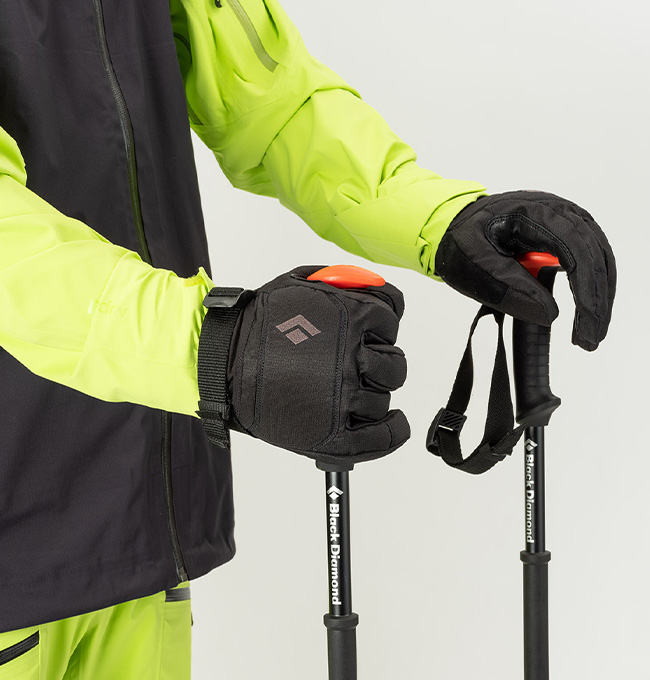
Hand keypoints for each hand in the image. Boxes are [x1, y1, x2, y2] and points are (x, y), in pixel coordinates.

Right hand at [225, 266, 408, 463]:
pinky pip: (383, 436)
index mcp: (352, 317)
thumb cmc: (257, 326)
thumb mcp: (298, 284)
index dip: (380, 327)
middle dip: (378, 362)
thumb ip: (343, 281)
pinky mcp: (335, 433)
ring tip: (346, 390)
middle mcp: (354, 356)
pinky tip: (394, 424)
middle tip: (355, 365)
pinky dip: (394, 432)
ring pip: (385, 397)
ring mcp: (346, 397)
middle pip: (393, 363)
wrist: (220, 363)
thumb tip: (378, 289)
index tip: (369, 335)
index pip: (392, 319)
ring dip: (372, 393)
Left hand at [435, 191, 615, 350]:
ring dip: (598, 296)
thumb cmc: (460, 241)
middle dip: (597, 299)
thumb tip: (550, 315)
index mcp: (533, 211)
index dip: (586, 288)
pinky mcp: (562, 235)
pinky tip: (586, 313)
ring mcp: (563, 221)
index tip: (586, 323)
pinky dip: (590, 288)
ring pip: (597, 258)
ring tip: (590, 333)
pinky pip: (587, 260)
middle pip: (594, 253)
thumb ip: (508, 287)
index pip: (575, 248)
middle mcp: (557, 211)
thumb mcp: (473, 265)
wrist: (453, 226)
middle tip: (591, 338)